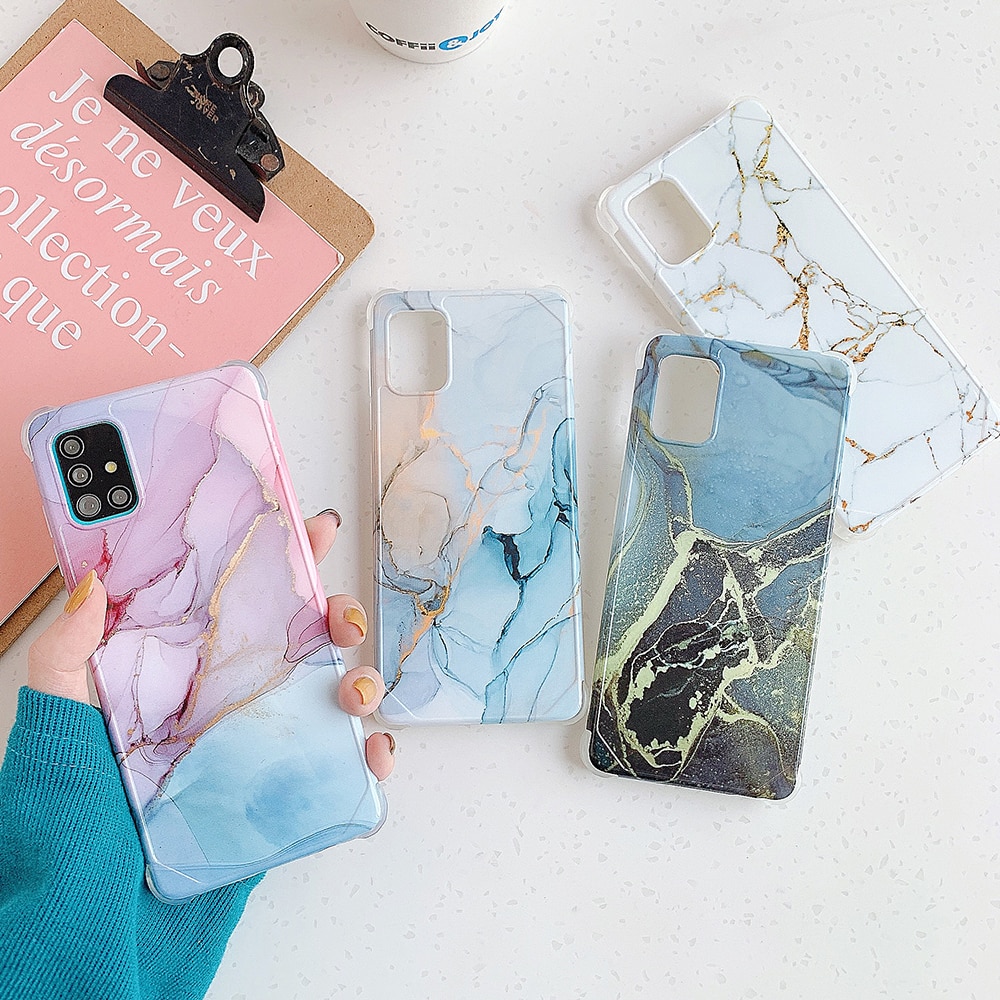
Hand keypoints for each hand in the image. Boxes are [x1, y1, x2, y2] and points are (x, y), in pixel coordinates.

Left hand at [27, 509, 394, 778]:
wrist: (88, 915)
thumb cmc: (65, 813)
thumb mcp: (57, 720)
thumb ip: (68, 652)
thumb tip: (90, 581)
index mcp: (183, 668)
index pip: (238, 598)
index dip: (282, 556)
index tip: (315, 527)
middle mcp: (227, 699)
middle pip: (302, 638)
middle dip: (337, 614)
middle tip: (338, 619)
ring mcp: (259, 745)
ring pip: (333, 695)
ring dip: (363, 682)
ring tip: (352, 695)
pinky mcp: (281, 795)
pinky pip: (341, 768)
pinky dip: (372, 757)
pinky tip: (372, 756)